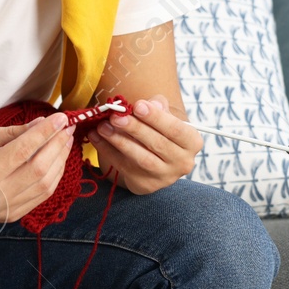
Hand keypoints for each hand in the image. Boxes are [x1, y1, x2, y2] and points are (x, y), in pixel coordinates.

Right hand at [0, 111, 75, 222]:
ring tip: (64, 141)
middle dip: (56, 146)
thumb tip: (41, 124)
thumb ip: (10, 133)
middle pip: (38, 169)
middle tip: (66, 127)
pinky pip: (40, 196)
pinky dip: (53, 177)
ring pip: (44, 185)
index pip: (22, 151)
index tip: (60, 119)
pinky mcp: (11, 217)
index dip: (44, 133)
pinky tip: (56, 160)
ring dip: (59, 161)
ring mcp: (4, 211)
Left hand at [85, 95, 202, 193]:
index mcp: (192, 142)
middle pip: (157, 144)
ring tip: (103, 126)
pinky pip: (124, 167)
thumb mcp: (165, 117)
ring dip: (119, 141)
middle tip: (116, 116)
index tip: (137, 105)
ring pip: (141, 158)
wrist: (158, 160)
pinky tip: (96, 137)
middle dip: (134, 128)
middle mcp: (182, 162)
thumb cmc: (161, 132)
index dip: (156, 118)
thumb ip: (159, 107)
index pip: (176, 129)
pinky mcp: (146, 185)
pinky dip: (108, 151)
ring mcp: (164, 177)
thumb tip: (150, 104)